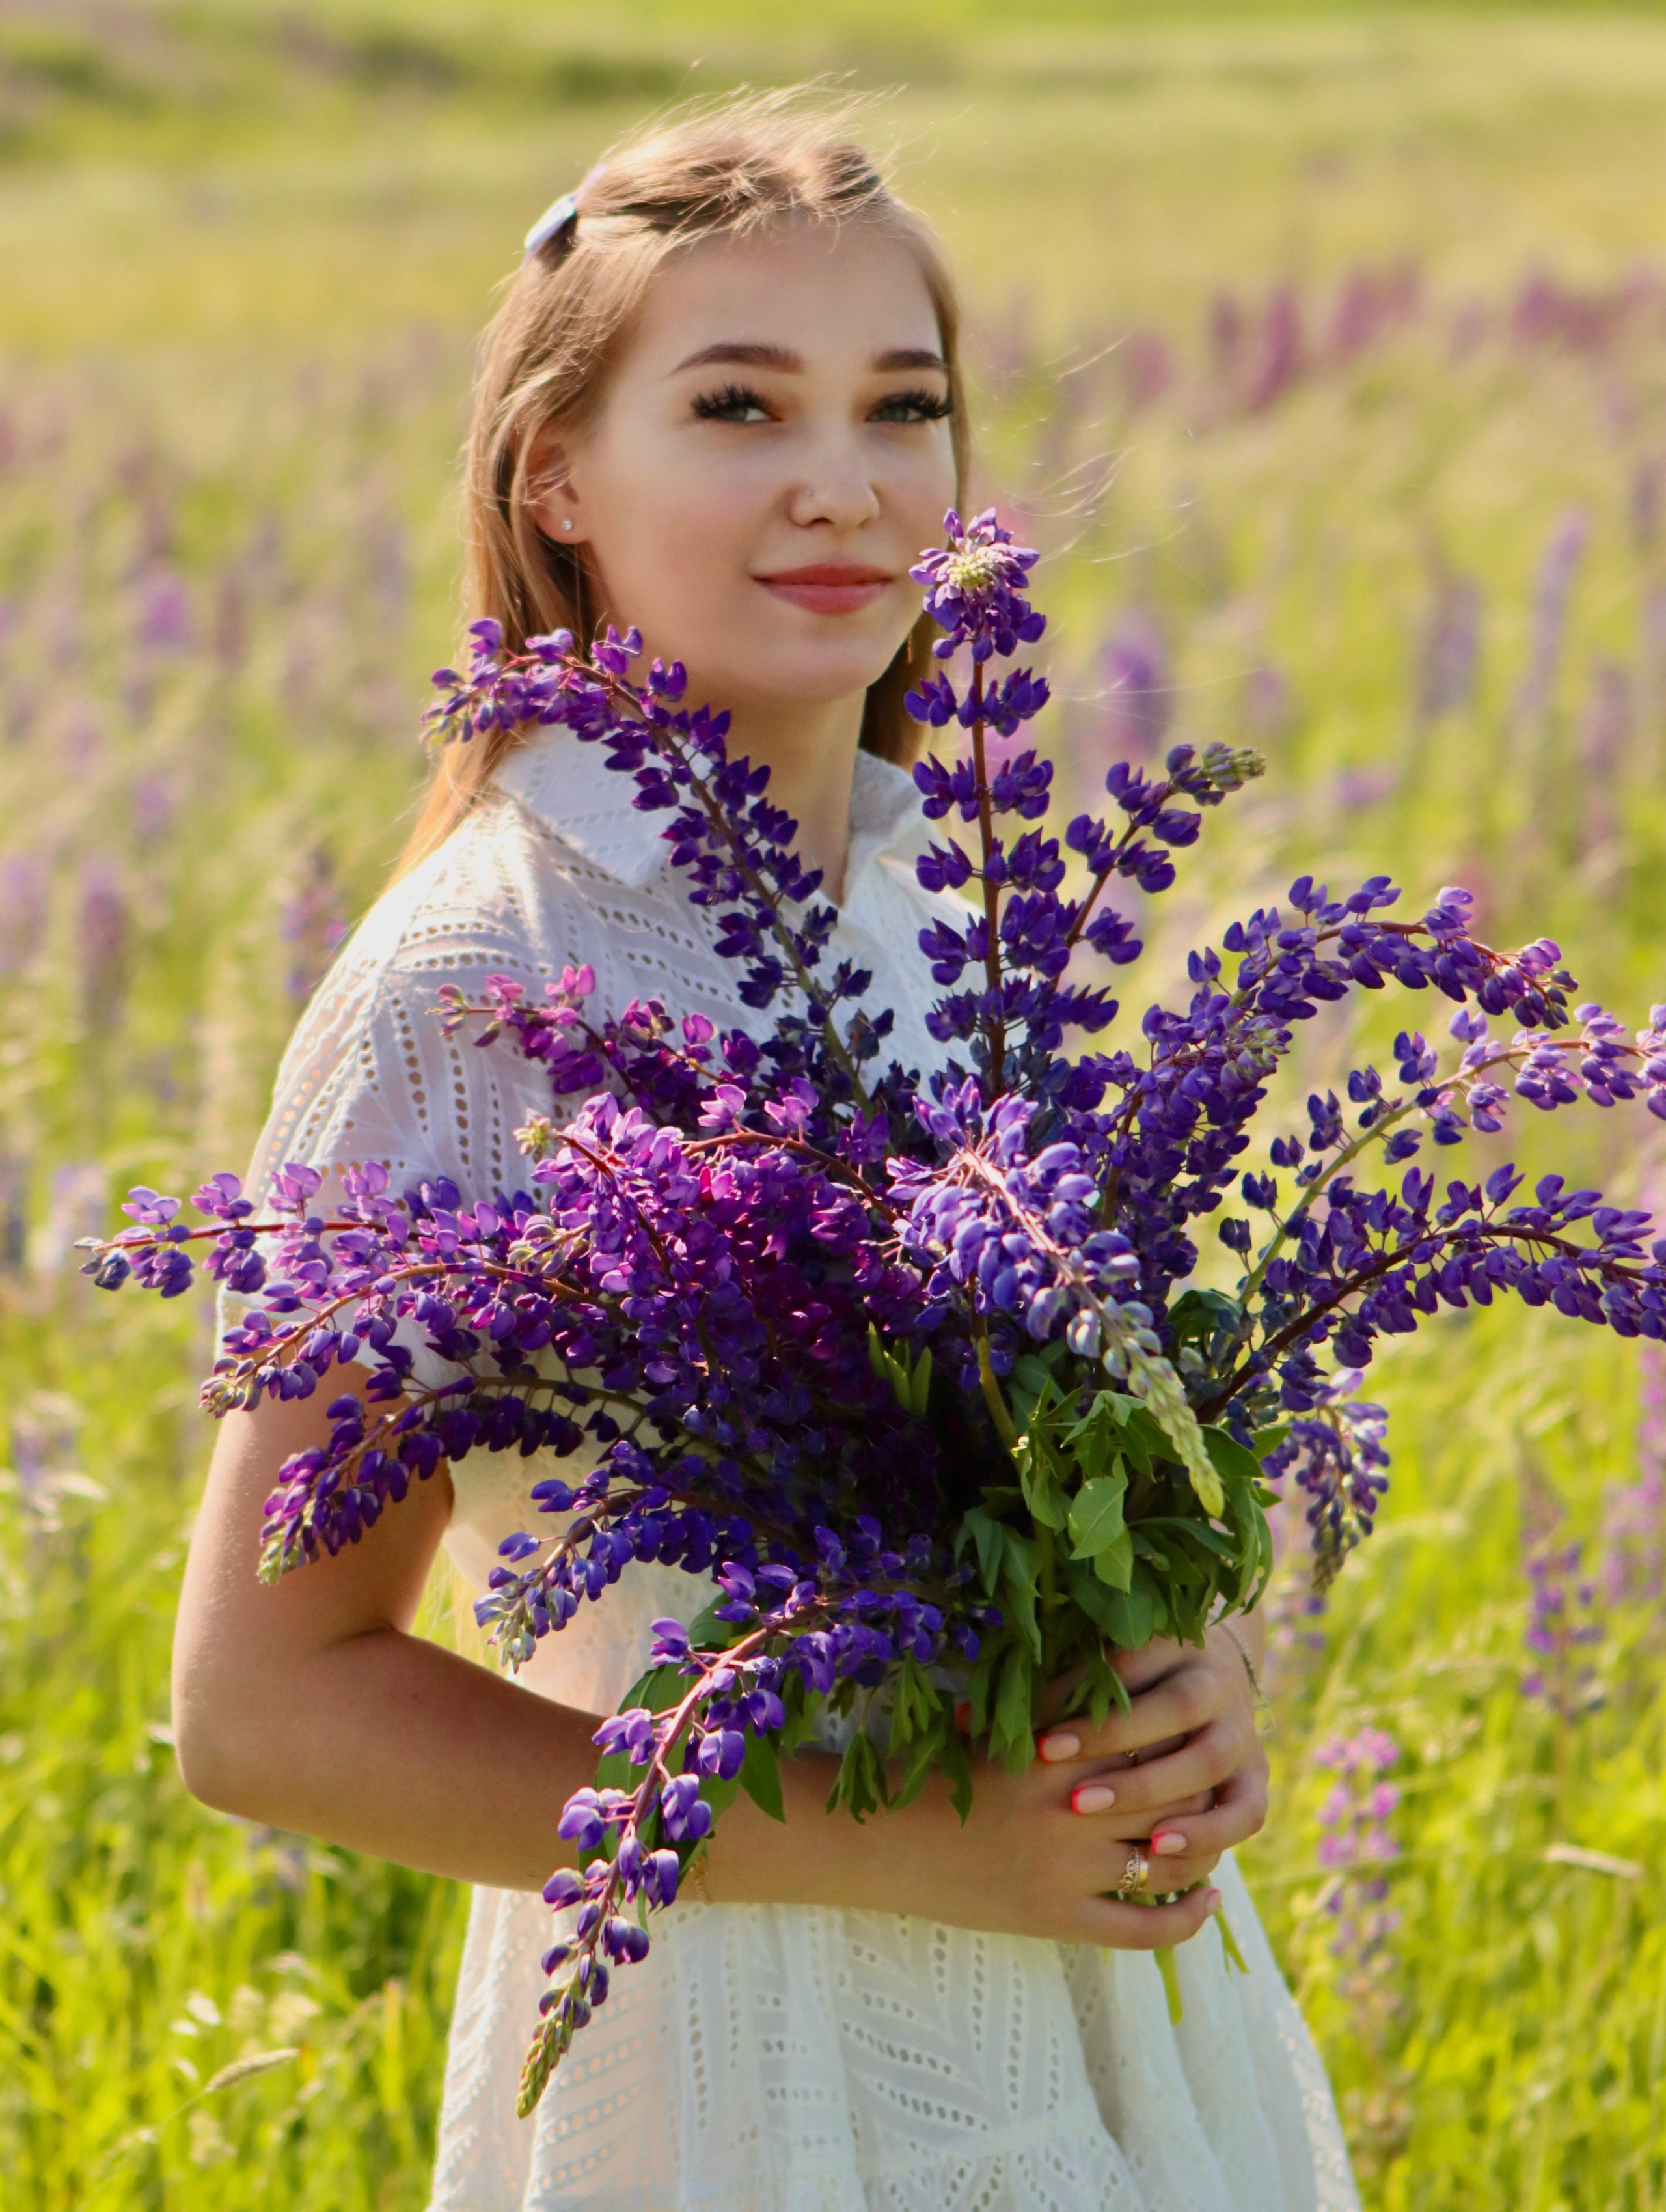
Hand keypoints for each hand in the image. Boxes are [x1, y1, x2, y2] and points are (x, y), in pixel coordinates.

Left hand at [1029, 1626, 1268, 1892]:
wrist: (1214, 1681)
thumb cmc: (1131, 1680)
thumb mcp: (1096, 1667)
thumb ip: (1042, 1684)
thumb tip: (962, 1717)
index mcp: (1173, 1643)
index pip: (1125, 1662)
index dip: (1078, 1691)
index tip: (1031, 1722)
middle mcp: (1213, 1685)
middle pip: (1171, 1708)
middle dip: (1109, 1737)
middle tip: (1049, 1760)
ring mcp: (1239, 1736)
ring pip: (1205, 1763)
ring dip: (1147, 1787)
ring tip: (1088, 1809)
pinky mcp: (1254, 1782)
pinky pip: (1243, 1813)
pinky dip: (1207, 1832)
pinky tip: (1158, 1848)